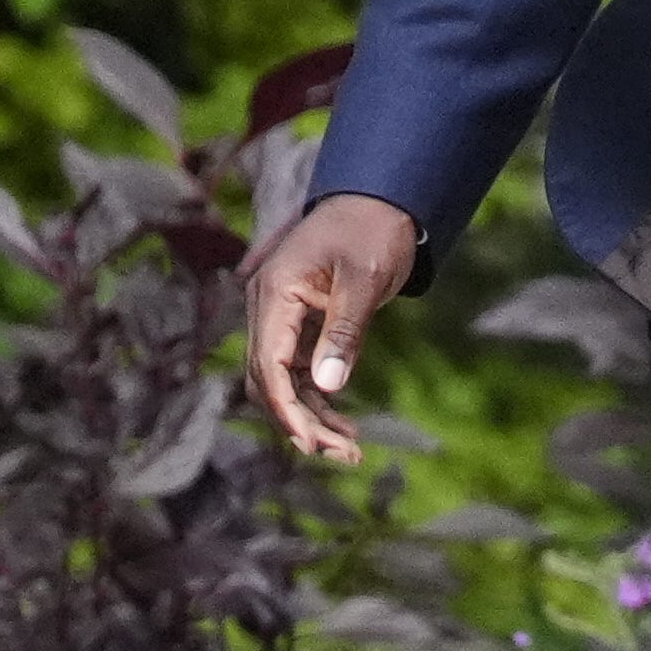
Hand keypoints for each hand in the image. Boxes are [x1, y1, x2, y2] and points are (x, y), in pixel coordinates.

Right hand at [240, 191, 416, 463]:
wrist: (383, 198)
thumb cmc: (373, 228)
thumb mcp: (365, 277)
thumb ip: (345, 330)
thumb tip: (330, 387)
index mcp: (274, 293)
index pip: (267, 365)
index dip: (285, 409)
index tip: (311, 443)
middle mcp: (267, 308)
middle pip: (269, 381)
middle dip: (300, 422)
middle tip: (343, 453)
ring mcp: (281, 318)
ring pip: (283, 383)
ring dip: (311, 417)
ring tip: (349, 449)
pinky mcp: (300, 326)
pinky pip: (299, 374)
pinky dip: (318, 400)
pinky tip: (344, 425)